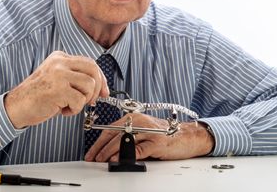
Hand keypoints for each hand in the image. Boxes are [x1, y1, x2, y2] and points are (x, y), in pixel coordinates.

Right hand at [4, 51, 108, 128]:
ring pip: (89, 85)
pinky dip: (74, 110)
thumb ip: (76, 78)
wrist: (15, 107)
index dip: (101, 79)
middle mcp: (59, 62)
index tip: (104, 92)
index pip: (90, 63)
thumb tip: (102, 88)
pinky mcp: (58, 89)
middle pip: (93, 70)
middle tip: (90, 101)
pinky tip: (61, 110)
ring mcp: (58, 74)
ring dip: (83, 100)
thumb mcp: (57, 79)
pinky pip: (80, 100)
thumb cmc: (37, 96)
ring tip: (68, 105)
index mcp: (60, 57)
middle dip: (97, 88)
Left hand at [84, 113, 214, 161]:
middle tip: (93, 158)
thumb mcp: (143, 133)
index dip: (98, 142)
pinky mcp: (156, 142)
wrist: (186, 136)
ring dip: (109, 152)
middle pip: (114, 135)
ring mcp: (148, 132)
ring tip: (101, 160)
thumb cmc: (164, 135)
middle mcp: (139, 122)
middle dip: (100, 148)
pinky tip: (118, 159)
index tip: (91, 152)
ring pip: (123, 141)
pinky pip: (138, 149)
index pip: (110, 129)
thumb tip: (109, 151)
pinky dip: (126, 155)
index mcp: (134, 118)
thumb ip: (127, 138)